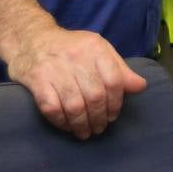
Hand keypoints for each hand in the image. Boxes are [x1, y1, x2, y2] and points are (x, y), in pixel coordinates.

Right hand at [4, 24, 145, 139]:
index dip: (116, 102)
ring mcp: (54, 69)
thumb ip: (119, 69)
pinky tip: (67, 126)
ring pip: (74, 105)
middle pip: (95, 96)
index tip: (113, 115)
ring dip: (82, 124)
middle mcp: (76, 57)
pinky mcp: (36, 80)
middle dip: (99, 117)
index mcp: (95, 48)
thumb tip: (140, 87)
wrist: (32, 39)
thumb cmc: (71, 48)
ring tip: (85, 132)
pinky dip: (61, 122)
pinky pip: (51, 108)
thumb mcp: (99, 50)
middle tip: (99, 127)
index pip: (114, 80)